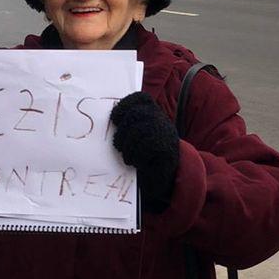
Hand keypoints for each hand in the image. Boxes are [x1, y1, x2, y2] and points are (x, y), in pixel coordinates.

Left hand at [110, 92, 178, 213]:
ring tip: (127, 156)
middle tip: (119, 144)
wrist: (163, 179)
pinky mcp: (168, 148)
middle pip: (137, 114)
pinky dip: (138, 154)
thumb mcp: (134, 138)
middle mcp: (161, 120)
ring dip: (128, 145)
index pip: (140, 99)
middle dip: (123, 130)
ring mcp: (166, 133)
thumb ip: (126, 125)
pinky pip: (148, 144)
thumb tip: (110, 119)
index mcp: (152, 114)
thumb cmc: (143, 158)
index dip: (125, 105)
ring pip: (141, 129)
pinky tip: (136, 162)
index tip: (115, 118)